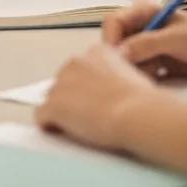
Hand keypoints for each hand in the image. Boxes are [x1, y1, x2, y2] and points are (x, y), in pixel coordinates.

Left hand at [36, 43, 156, 149]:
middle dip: (73, 97)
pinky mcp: (54, 106)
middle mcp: (76, 62)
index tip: (94, 98)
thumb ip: (120, 75)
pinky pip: (41, 116)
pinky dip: (49, 125)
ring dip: (62, 111)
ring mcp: (62, 83)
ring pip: (52, 98)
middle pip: (65, 82)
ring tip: (80, 127)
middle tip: (89, 115)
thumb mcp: (136, 77)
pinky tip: (61, 133)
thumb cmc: (145, 103)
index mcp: (98, 53)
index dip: (87, 86)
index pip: (82, 68)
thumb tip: (118, 88)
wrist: (138, 114)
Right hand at [104, 3, 186, 76]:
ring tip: (154, 74)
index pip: (113, 23)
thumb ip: (146, 44)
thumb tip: (119, 54)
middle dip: (123, 59)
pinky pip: (139, 72)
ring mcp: (148, 47)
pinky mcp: (156, 64)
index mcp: (143, 12)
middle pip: (117, 44)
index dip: (111, 40)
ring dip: (134, 70)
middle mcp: (142, 28)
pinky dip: (143, 78)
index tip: (114, 59)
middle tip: (135, 72)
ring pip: (127, 61)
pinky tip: (158, 80)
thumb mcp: (176, 38)